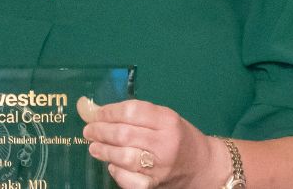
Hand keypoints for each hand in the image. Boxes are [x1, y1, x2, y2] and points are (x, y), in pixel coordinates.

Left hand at [81, 99, 227, 187]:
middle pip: (124, 134)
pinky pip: (130, 180)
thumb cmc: (179, 137)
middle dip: (100, 131)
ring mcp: (161, 166)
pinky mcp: (155, 184)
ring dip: (104, 151)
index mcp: (167, 120)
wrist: (204, 167)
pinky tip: (112, 165)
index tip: (95, 114)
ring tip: (94, 147)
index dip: (108, 112)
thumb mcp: (164, 118)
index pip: (131, 111)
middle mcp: (165, 143)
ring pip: (124, 157)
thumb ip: (136, 114)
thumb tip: (97, 111)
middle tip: (88, 131)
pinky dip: (117, 172)